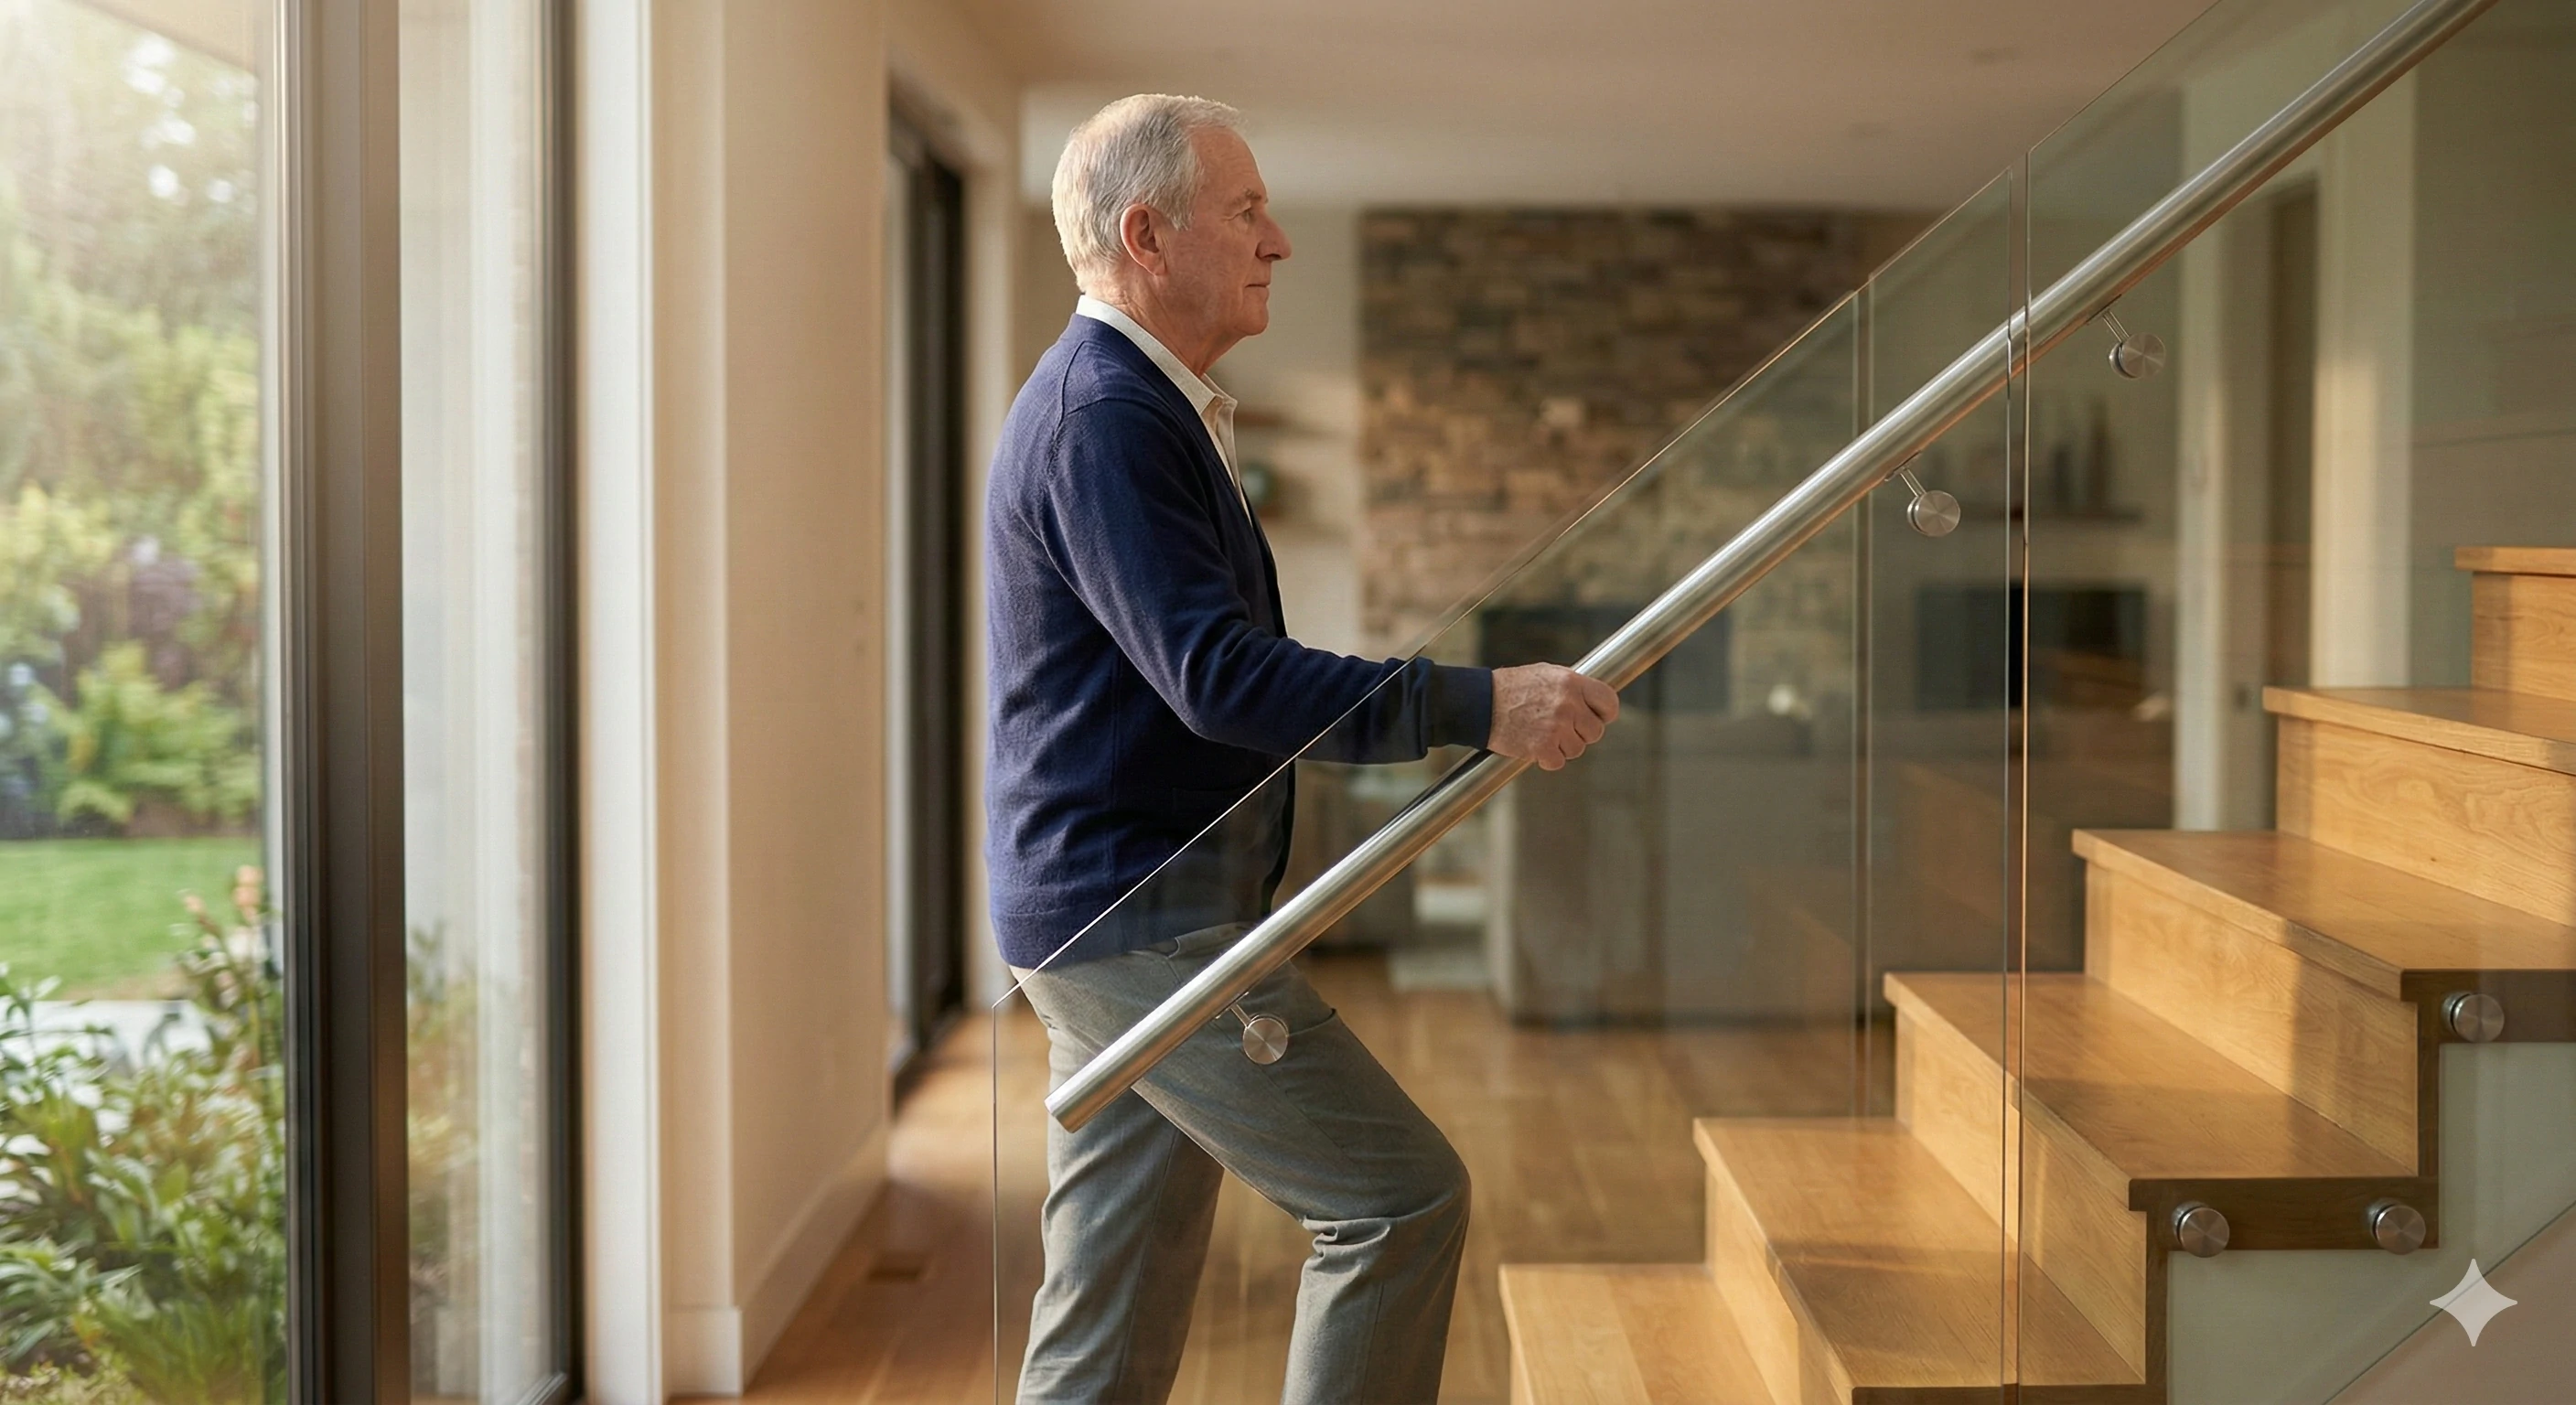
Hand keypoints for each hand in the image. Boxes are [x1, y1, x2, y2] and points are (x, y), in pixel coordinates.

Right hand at [1486, 663, 1619, 770]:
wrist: (1480, 702)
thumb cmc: (1510, 687)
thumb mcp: (1546, 674)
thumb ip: (1572, 687)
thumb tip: (1593, 699)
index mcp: (1571, 682)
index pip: (1609, 702)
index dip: (1604, 714)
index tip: (1597, 718)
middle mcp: (1568, 704)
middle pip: (1595, 731)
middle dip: (1580, 733)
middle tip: (1561, 729)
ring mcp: (1556, 727)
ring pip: (1577, 749)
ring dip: (1562, 747)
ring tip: (1541, 734)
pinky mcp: (1542, 747)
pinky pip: (1558, 762)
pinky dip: (1546, 759)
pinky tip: (1533, 745)